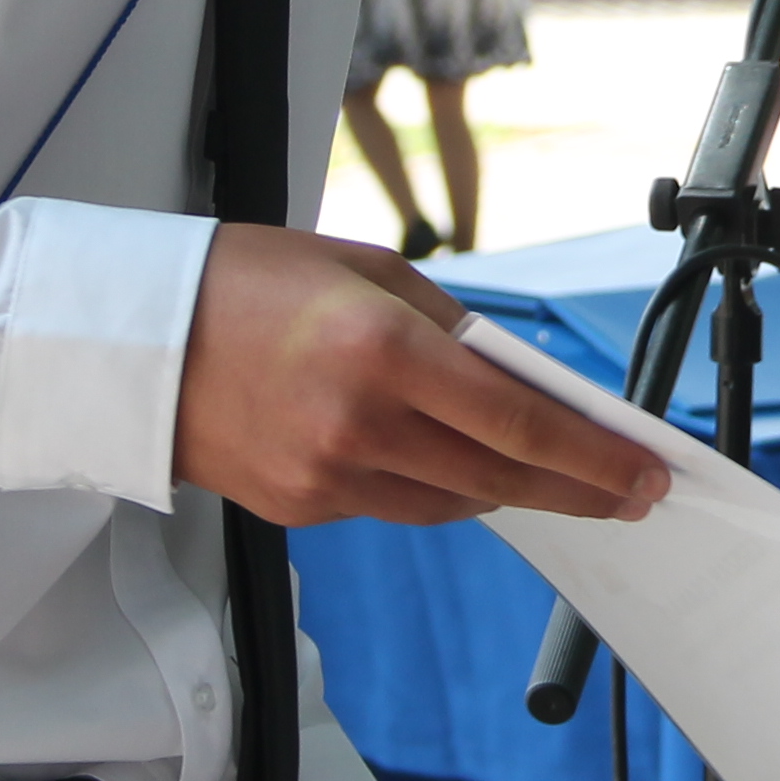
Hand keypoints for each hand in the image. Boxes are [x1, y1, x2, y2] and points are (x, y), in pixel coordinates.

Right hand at [175, 229, 666, 528]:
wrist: (134, 342)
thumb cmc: (248, 284)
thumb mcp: (367, 272)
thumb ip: (450, 326)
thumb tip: (516, 377)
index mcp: (384, 349)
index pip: (517, 419)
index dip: (592, 453)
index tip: (645, 470)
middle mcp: (360, 423)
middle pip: (501, 477)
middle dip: (578, 488)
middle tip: (632, 493)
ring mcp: (328, 476)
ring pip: (455, 502)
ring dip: (512, 489)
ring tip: (557, 476)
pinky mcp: (303, 508)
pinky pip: (397, 505)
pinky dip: (439, 487)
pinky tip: (457, 465)